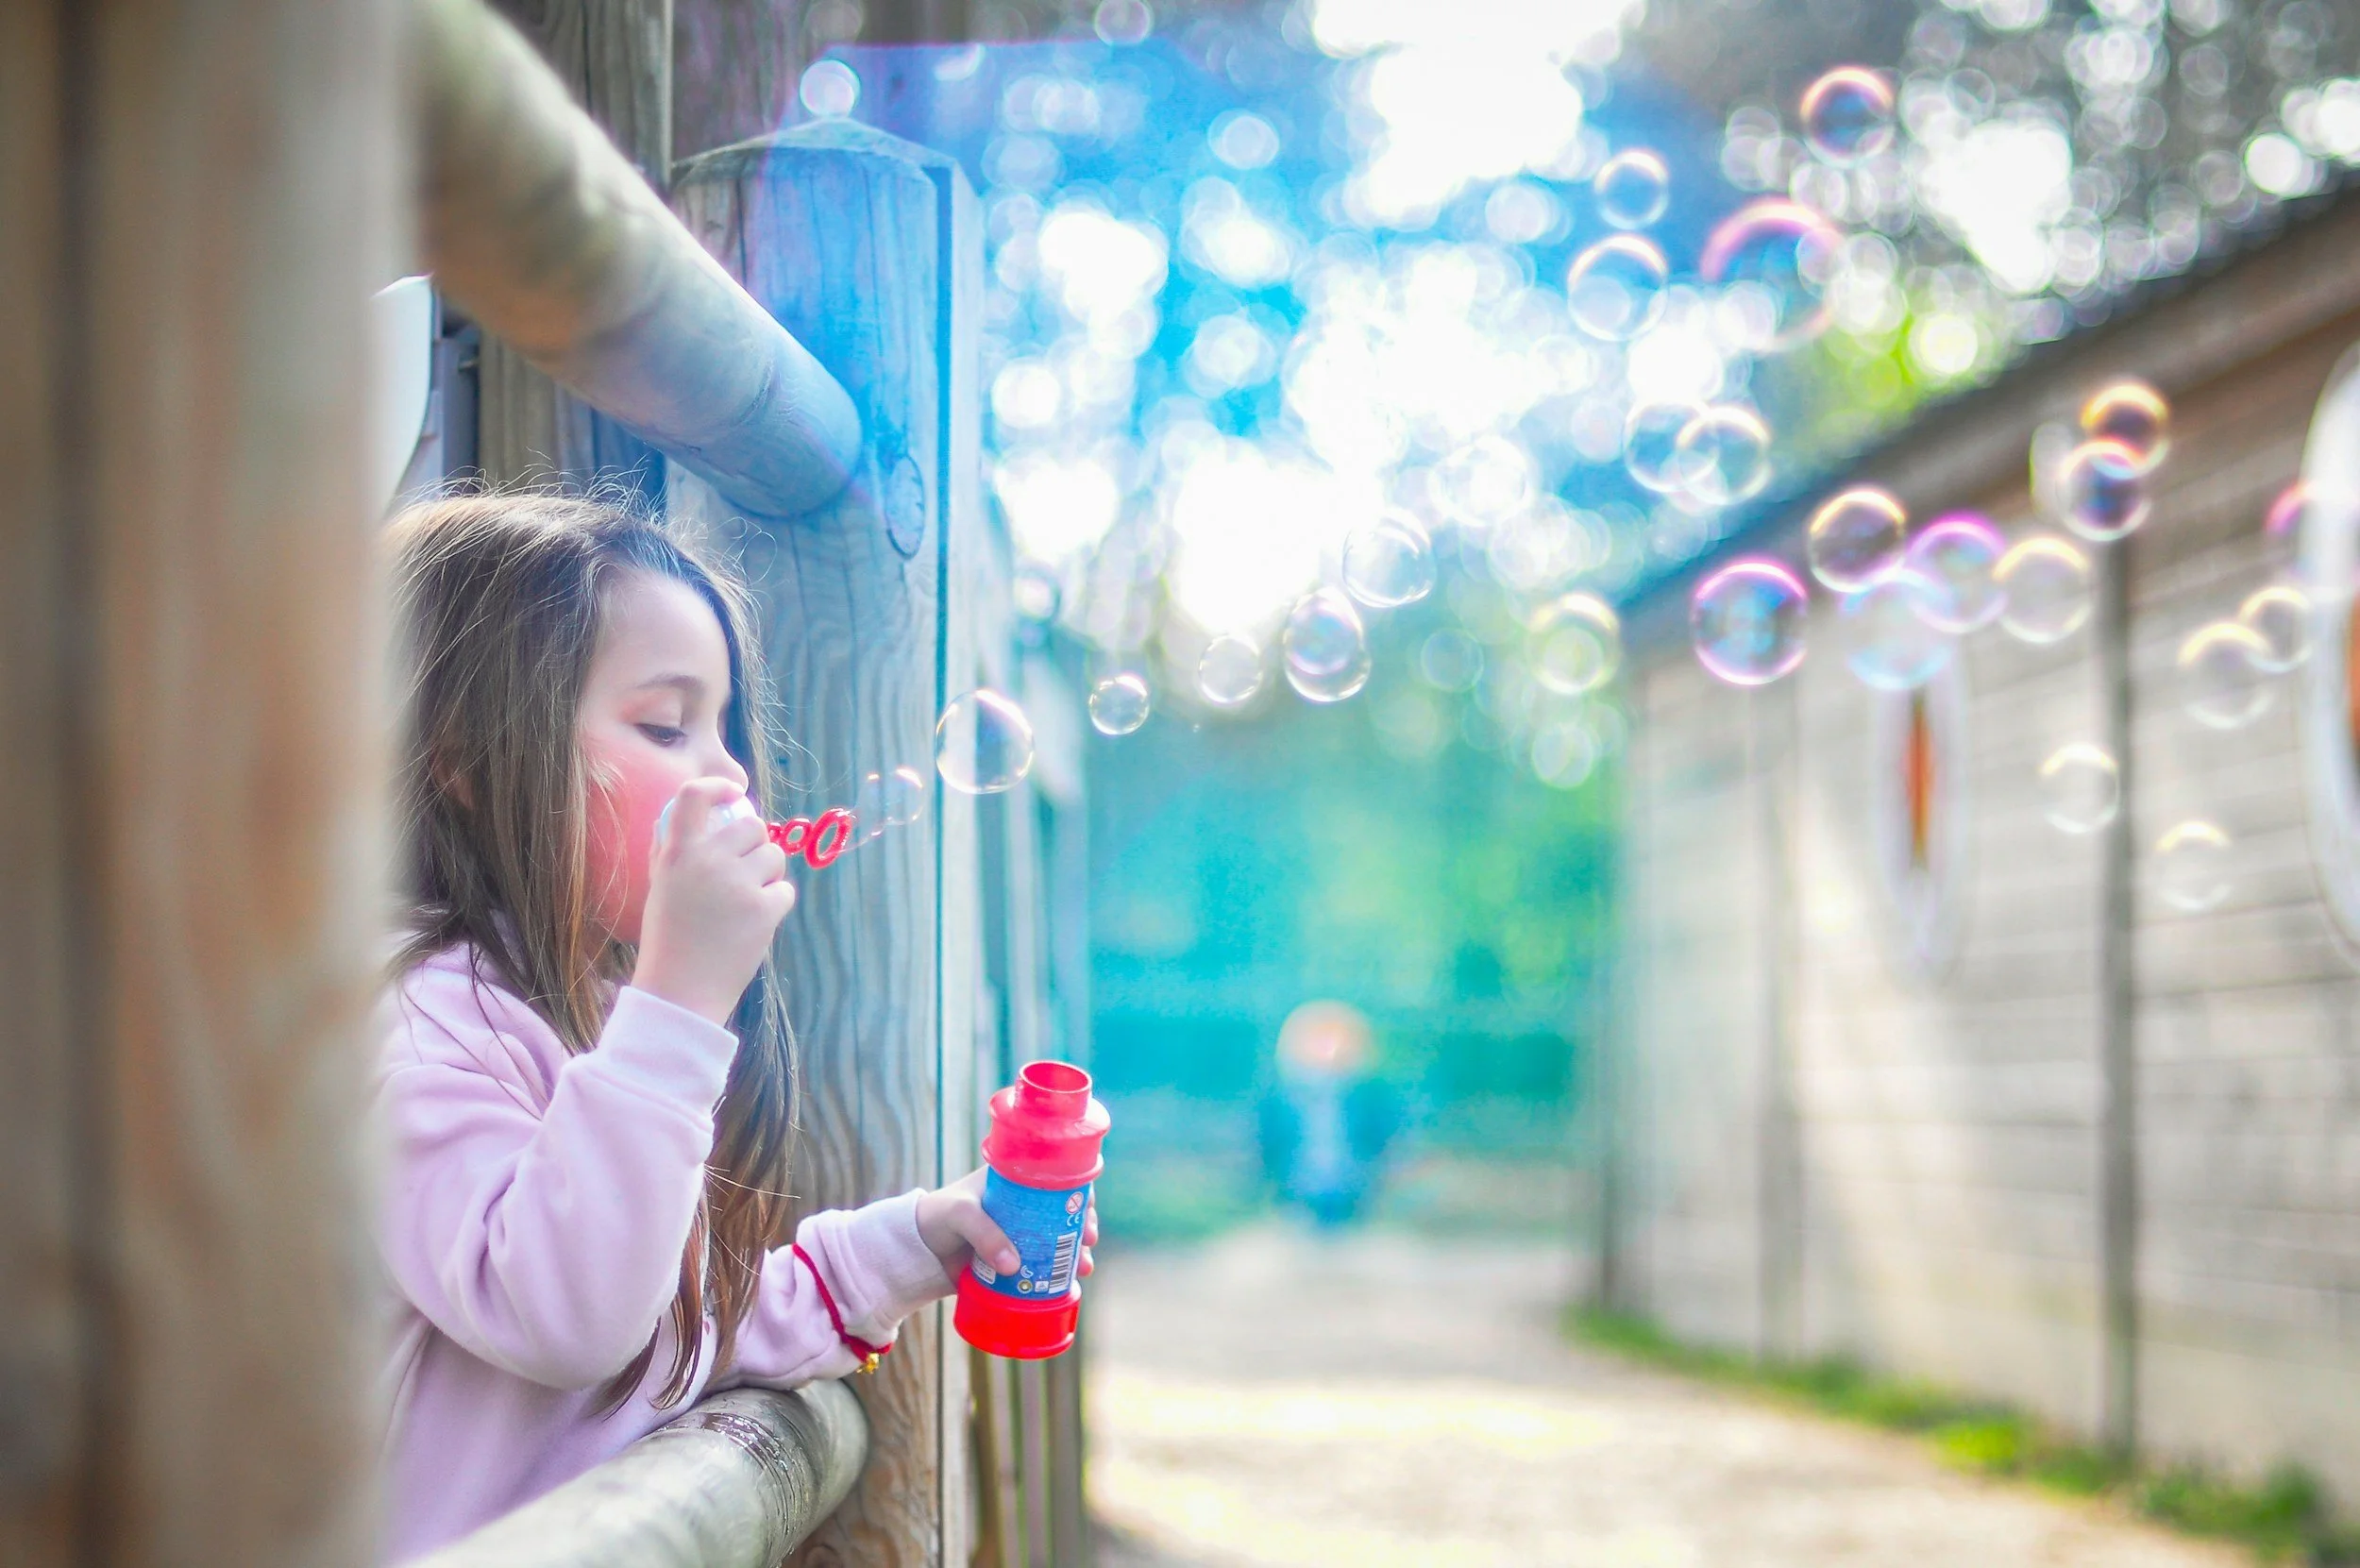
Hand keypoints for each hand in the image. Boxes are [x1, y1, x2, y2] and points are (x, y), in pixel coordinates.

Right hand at [630, 778, 794, 1025]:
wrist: (680, 991)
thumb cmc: (670, 939)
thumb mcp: (660, 886)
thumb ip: (673, 849)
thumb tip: (687, 813)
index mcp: (677, 853)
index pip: (694, 795)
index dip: (718, 786)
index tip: (733, 794)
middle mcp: (708, 861)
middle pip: (753, 825)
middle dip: (755, 844)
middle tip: (744, 870)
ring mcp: (738, 884)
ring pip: (774, 856)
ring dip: (768, 874)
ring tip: (745, 902)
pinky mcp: (764, 909)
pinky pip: (785, 891)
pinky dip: (775, 904)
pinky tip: (754, 924)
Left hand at [915, 1168, 1099, 1287]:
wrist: (915, 1252)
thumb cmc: (936, 1218)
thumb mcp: (960, 1215)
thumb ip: (984, 1235)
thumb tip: (1015, 1267)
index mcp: (1013, 1182)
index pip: (1055, 1180)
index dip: (1078, 1194)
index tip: (1086, 1212)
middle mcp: (1021, 1207)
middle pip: (1064, 1213)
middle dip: (1083, 1227)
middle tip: (1089, 1243)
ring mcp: (1018, 1235)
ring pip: (1057, 1242)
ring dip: (1076, 1254)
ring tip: (1084, 1268)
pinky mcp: (1012, 1261)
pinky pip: (1042, 1266)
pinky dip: (1058, 1274)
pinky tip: (1069, 1284)